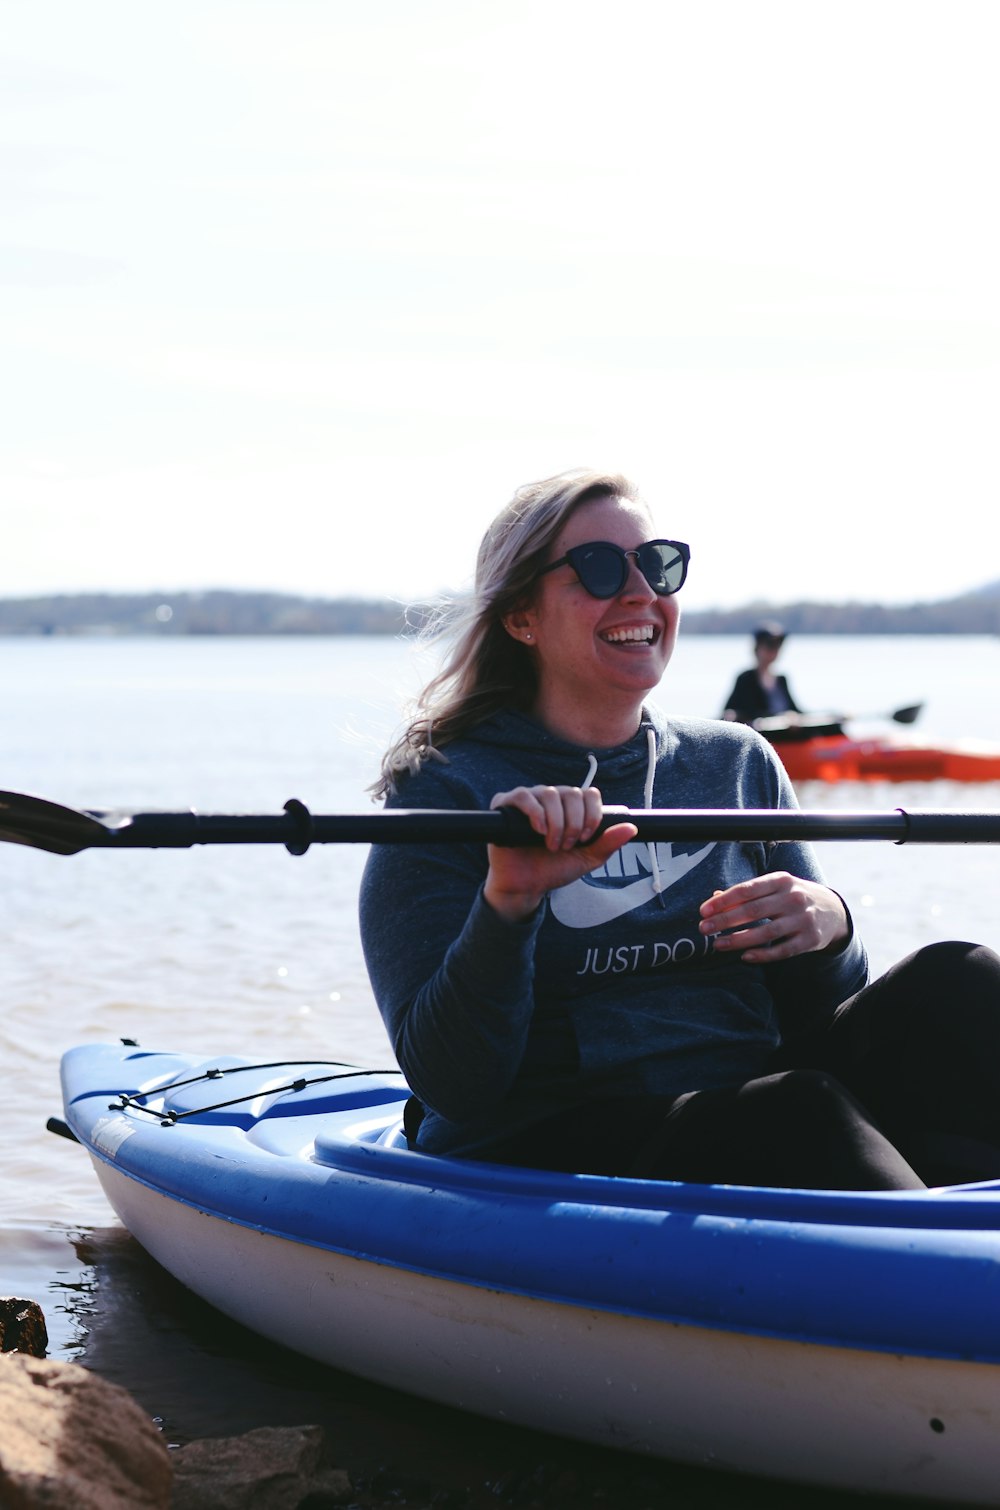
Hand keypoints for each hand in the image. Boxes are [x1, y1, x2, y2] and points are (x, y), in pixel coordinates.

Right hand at [484, 785, 636, 922]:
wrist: (526, 886)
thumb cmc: (554, 869)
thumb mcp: (586, 859)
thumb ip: (607, 843)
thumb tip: (631, 828)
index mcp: (570, 807)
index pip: (588, 794)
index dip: (591, 814)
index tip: (586, 838)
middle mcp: (550, 798)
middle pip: (571, 793)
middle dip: (574, 823)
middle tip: (567, 846)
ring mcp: (528, 800)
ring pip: (550, 793)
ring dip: (556, 822)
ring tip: (552, 844)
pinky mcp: (505, 806)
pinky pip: (523, 796)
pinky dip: (534, 812)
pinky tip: (539, 831)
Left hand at [698, 873, 847, 962]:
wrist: (832, 910)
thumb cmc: (792, 897)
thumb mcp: (774, 888)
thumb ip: (746, 893)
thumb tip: (714, 898)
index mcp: (781, 880)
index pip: (747, 890)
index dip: (723, 901)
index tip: (703, 911)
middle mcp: (794, 898)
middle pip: (753, 911)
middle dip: (725, 921)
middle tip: (704, 929)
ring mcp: (803, 920)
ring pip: (766, 933)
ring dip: (738, 940)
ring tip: (718, 945)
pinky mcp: (810, 940)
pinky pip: (782, 950)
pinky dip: (762, 955)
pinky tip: (744, 957)